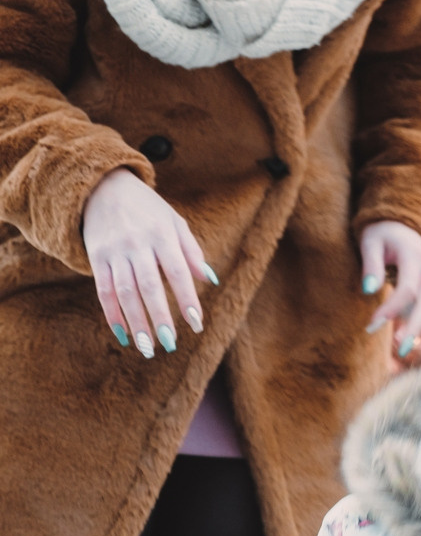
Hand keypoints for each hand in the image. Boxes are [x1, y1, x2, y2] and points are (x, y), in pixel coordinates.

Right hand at [82, 167, 214, 358]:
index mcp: (162, 234)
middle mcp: (137, 243)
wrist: (104, 187)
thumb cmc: (148, 209)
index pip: (177, 272)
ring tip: (148, 347)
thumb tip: (211, 280)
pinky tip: (123, 334)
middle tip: (170, 344)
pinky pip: (103, 290)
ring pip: (125, 292)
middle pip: (149, 286)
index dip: (187, 298)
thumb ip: (191, 251)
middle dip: (160, 317)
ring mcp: (114, 251)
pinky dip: (113, 314)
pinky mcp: (96, 257)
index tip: (197, 324)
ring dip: (136, 322)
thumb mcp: (174, 222)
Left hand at [359, 221, 420, 368]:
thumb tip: (368, 290)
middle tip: (401, 349)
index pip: (408, 287)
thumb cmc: (381, 235)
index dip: (392, 307)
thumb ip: (370, 264)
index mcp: (414, 256)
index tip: (371, 325)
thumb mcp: (371, 241)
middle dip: (416, 327)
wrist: (403, 225)